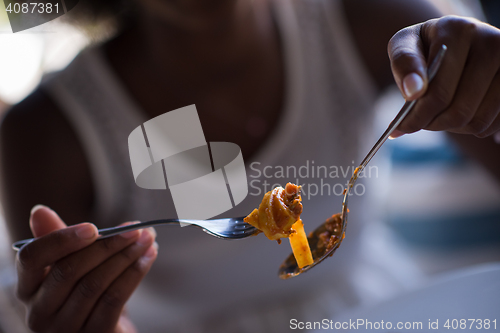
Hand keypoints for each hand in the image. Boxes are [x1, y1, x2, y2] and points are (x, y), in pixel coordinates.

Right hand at [15, 205, 157, 332]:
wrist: (103, 326)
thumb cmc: (82, 288)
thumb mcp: (69, 263)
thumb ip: (56, 239)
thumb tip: (40, 211)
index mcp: (27, 288)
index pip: (32, 258)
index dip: (61, 240)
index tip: (93, 227)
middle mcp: (39, 312)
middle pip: (69, 270)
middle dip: (108, 245)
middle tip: (136, 229)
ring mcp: (65, 328)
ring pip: (95, 284)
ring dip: (127, 256)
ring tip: (147, 239)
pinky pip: (114, 299)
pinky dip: (134, 274)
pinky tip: (148, 257)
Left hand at [388, 15, 499, 139]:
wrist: (456, 42)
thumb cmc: (425, 46)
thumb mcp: (405, 45)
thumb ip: (404, 65)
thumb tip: (413, 92)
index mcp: (459, 31)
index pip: (438, 93)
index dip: (416, 117)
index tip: (400, 127)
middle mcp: (491, 43)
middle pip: (458, 112)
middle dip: (431, 124)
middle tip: (418, 122)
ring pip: (475, 121)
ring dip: (450, 127)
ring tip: (437, 113)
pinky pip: (491, 124)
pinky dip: (469, 127)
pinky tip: (458, 111)